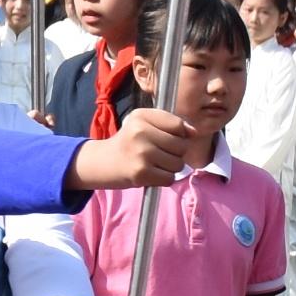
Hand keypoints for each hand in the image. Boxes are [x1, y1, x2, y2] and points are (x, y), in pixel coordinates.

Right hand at [72, 106, 192, 190]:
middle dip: (175, 153)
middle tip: (158, 153)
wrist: (102, 162)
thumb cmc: (129, 142)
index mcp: (141, 116)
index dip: (179, 134)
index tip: (167, 138)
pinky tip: (151, 173)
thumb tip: (193, 132)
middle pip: (181, 146)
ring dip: (170, 167)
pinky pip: (169, 178)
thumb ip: (171, 124)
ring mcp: (140, 153)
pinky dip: (163, 179)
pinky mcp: (141, 173)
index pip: (178, 125)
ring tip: (154, 163)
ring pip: (177, 164)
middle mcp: (140, 132)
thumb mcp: (144, 123)